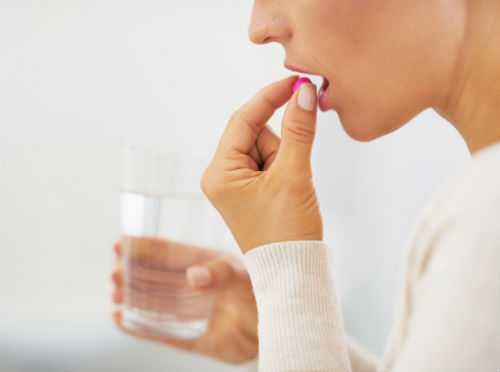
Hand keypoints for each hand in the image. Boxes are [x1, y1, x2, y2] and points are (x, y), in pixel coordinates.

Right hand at [111, 240, 257, 363]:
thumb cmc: (267, 293)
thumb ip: (221, 274)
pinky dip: (142, 328)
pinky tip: (121, 319)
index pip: (169, 253)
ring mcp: (195, 312)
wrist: (282, 329)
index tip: (121, 243)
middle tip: (114, 271)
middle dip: (133, 273)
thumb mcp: (245, 277)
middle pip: (157, 278)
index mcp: (206, 265)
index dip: (145, 248)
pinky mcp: (196, 338)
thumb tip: (193, 275)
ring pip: (156, 303)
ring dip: (134, 297)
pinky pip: (164, 333)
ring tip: (114, 292)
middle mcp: (197, 287)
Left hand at [201, 76, 322, 252]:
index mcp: (219, 172)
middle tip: (293, 170)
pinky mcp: (248, 189)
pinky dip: (284, 167)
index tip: (297, 81)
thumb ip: (298, 131)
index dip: (270, 97)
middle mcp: (220, 175)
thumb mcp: (294, 176)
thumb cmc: (287, 231)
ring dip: (284, 159)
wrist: (293, 272)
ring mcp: (234, 183)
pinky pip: (269, 162)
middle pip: (255, 133)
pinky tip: (288, 191)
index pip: (243, 120)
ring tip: (290, 189)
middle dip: (280, 144)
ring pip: (266, 147)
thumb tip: (304, 92)